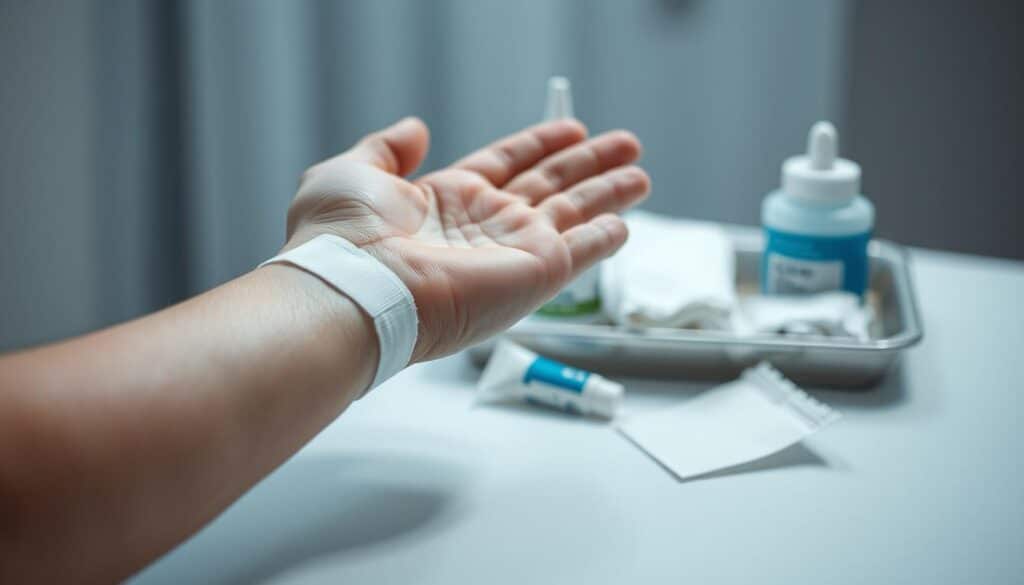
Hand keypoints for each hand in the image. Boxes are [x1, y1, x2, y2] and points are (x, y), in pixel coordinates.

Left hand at [284, 117, 649, 360]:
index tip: (571, 128)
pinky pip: (580, 252)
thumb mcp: (352, 171)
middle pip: (551, 184)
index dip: (541, 144)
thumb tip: (416, 127)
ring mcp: (511, 251)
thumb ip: (387, 147)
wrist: (354, 290)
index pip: (509, 162)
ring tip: (640, 174)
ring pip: (574, 213)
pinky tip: (624, 225)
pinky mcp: (534, 275)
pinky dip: (603, 239)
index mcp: (447, 199)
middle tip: (626, 145)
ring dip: (608, 192)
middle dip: (589, 163)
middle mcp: (485, 224)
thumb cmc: (341, 238)